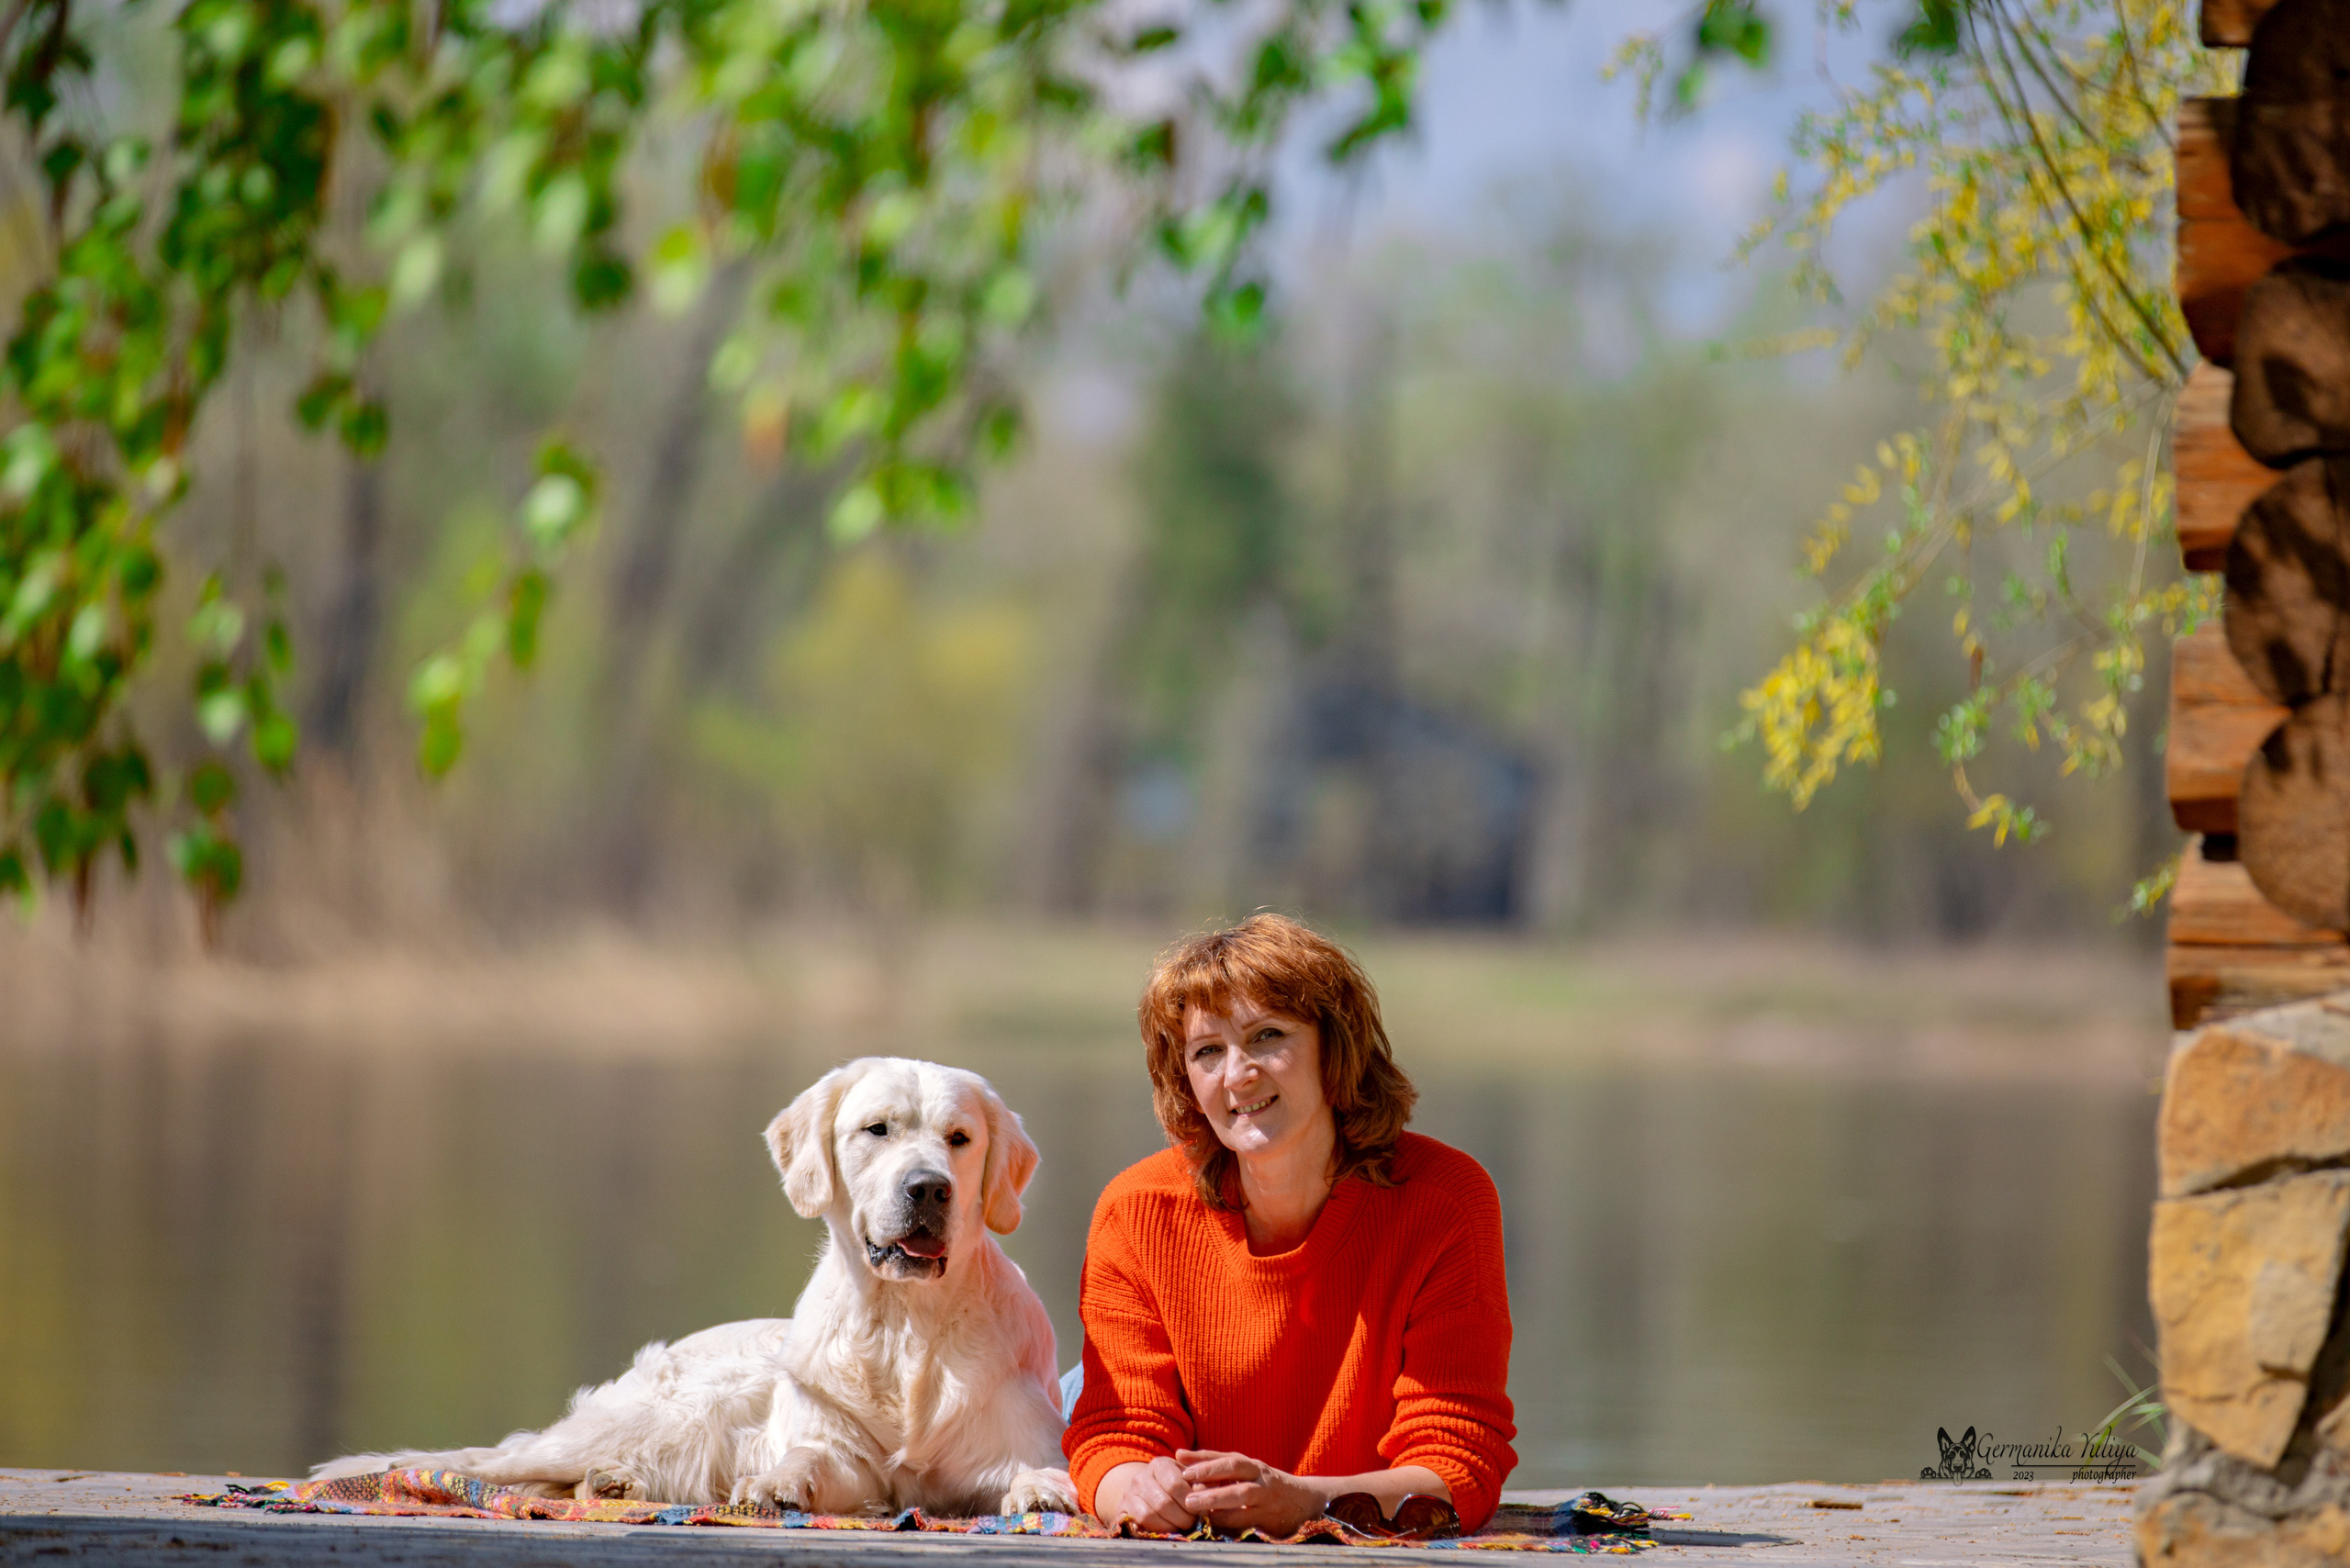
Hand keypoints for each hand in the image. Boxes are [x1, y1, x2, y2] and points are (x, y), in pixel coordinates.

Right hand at [1101, 1456, 1197, 1532]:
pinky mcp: (1122, 1511)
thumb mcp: (1190, 1479)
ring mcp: (1128, 1495)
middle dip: (1183, 1517)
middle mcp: (1141, 1478)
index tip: (1202, 1510)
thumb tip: (1206, 1495)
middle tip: (1193, 1523)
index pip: (1175, 1484)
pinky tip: (1166, 1532)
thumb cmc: (1176, 1485)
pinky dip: (1154, 1531)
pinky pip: (1137, 1525)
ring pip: (1148, 1516)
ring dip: (1169, 1526)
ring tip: (1181, 1528)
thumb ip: (1201, 1483)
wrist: (1146, 1491)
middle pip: (1163, 1503)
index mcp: (1159, 1464)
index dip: (1190, 1501)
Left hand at [1174, 1449, 1323, 1535]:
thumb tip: (1179, 1453)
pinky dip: (1229, 1523)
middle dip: (1211, 1482)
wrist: (1304, 1502)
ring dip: (1218, 1505)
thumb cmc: (1264, 1483)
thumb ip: (1213, 1462)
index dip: (1207, 1462)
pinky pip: (1248, 1521)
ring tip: (1197, 1510)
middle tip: (1188, 1494)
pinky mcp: (1270, 1519)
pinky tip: (1213, 1525)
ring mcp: (1268, 1498)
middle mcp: (1261, 1478)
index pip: (1229, 1459)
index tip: (1183, 1467)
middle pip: (1236, 1474)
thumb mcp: (1244, 1469)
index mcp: (1254, 1465)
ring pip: (1243, 1497)